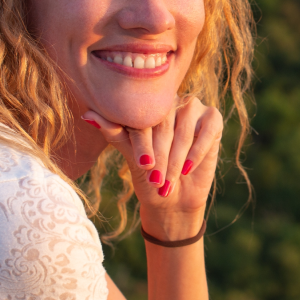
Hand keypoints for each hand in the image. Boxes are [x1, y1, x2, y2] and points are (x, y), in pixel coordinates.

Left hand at [82, 97, 223, 240]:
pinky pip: (208, 129)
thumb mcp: (130, 155)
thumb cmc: (148, 175)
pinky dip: (198, 150)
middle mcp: (170, 100)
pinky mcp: (212, 119)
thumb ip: (114, 132)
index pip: (144, 118)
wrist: (173, 199)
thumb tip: (86, 114)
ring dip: (178, 156)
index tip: (143, 165)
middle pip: (165, 122)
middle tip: (157, 178)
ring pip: (185, 126)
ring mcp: (193, 106)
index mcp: (147, 104)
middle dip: (161, 153)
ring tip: (170, 179)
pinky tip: (188, 169)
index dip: (144, 142)